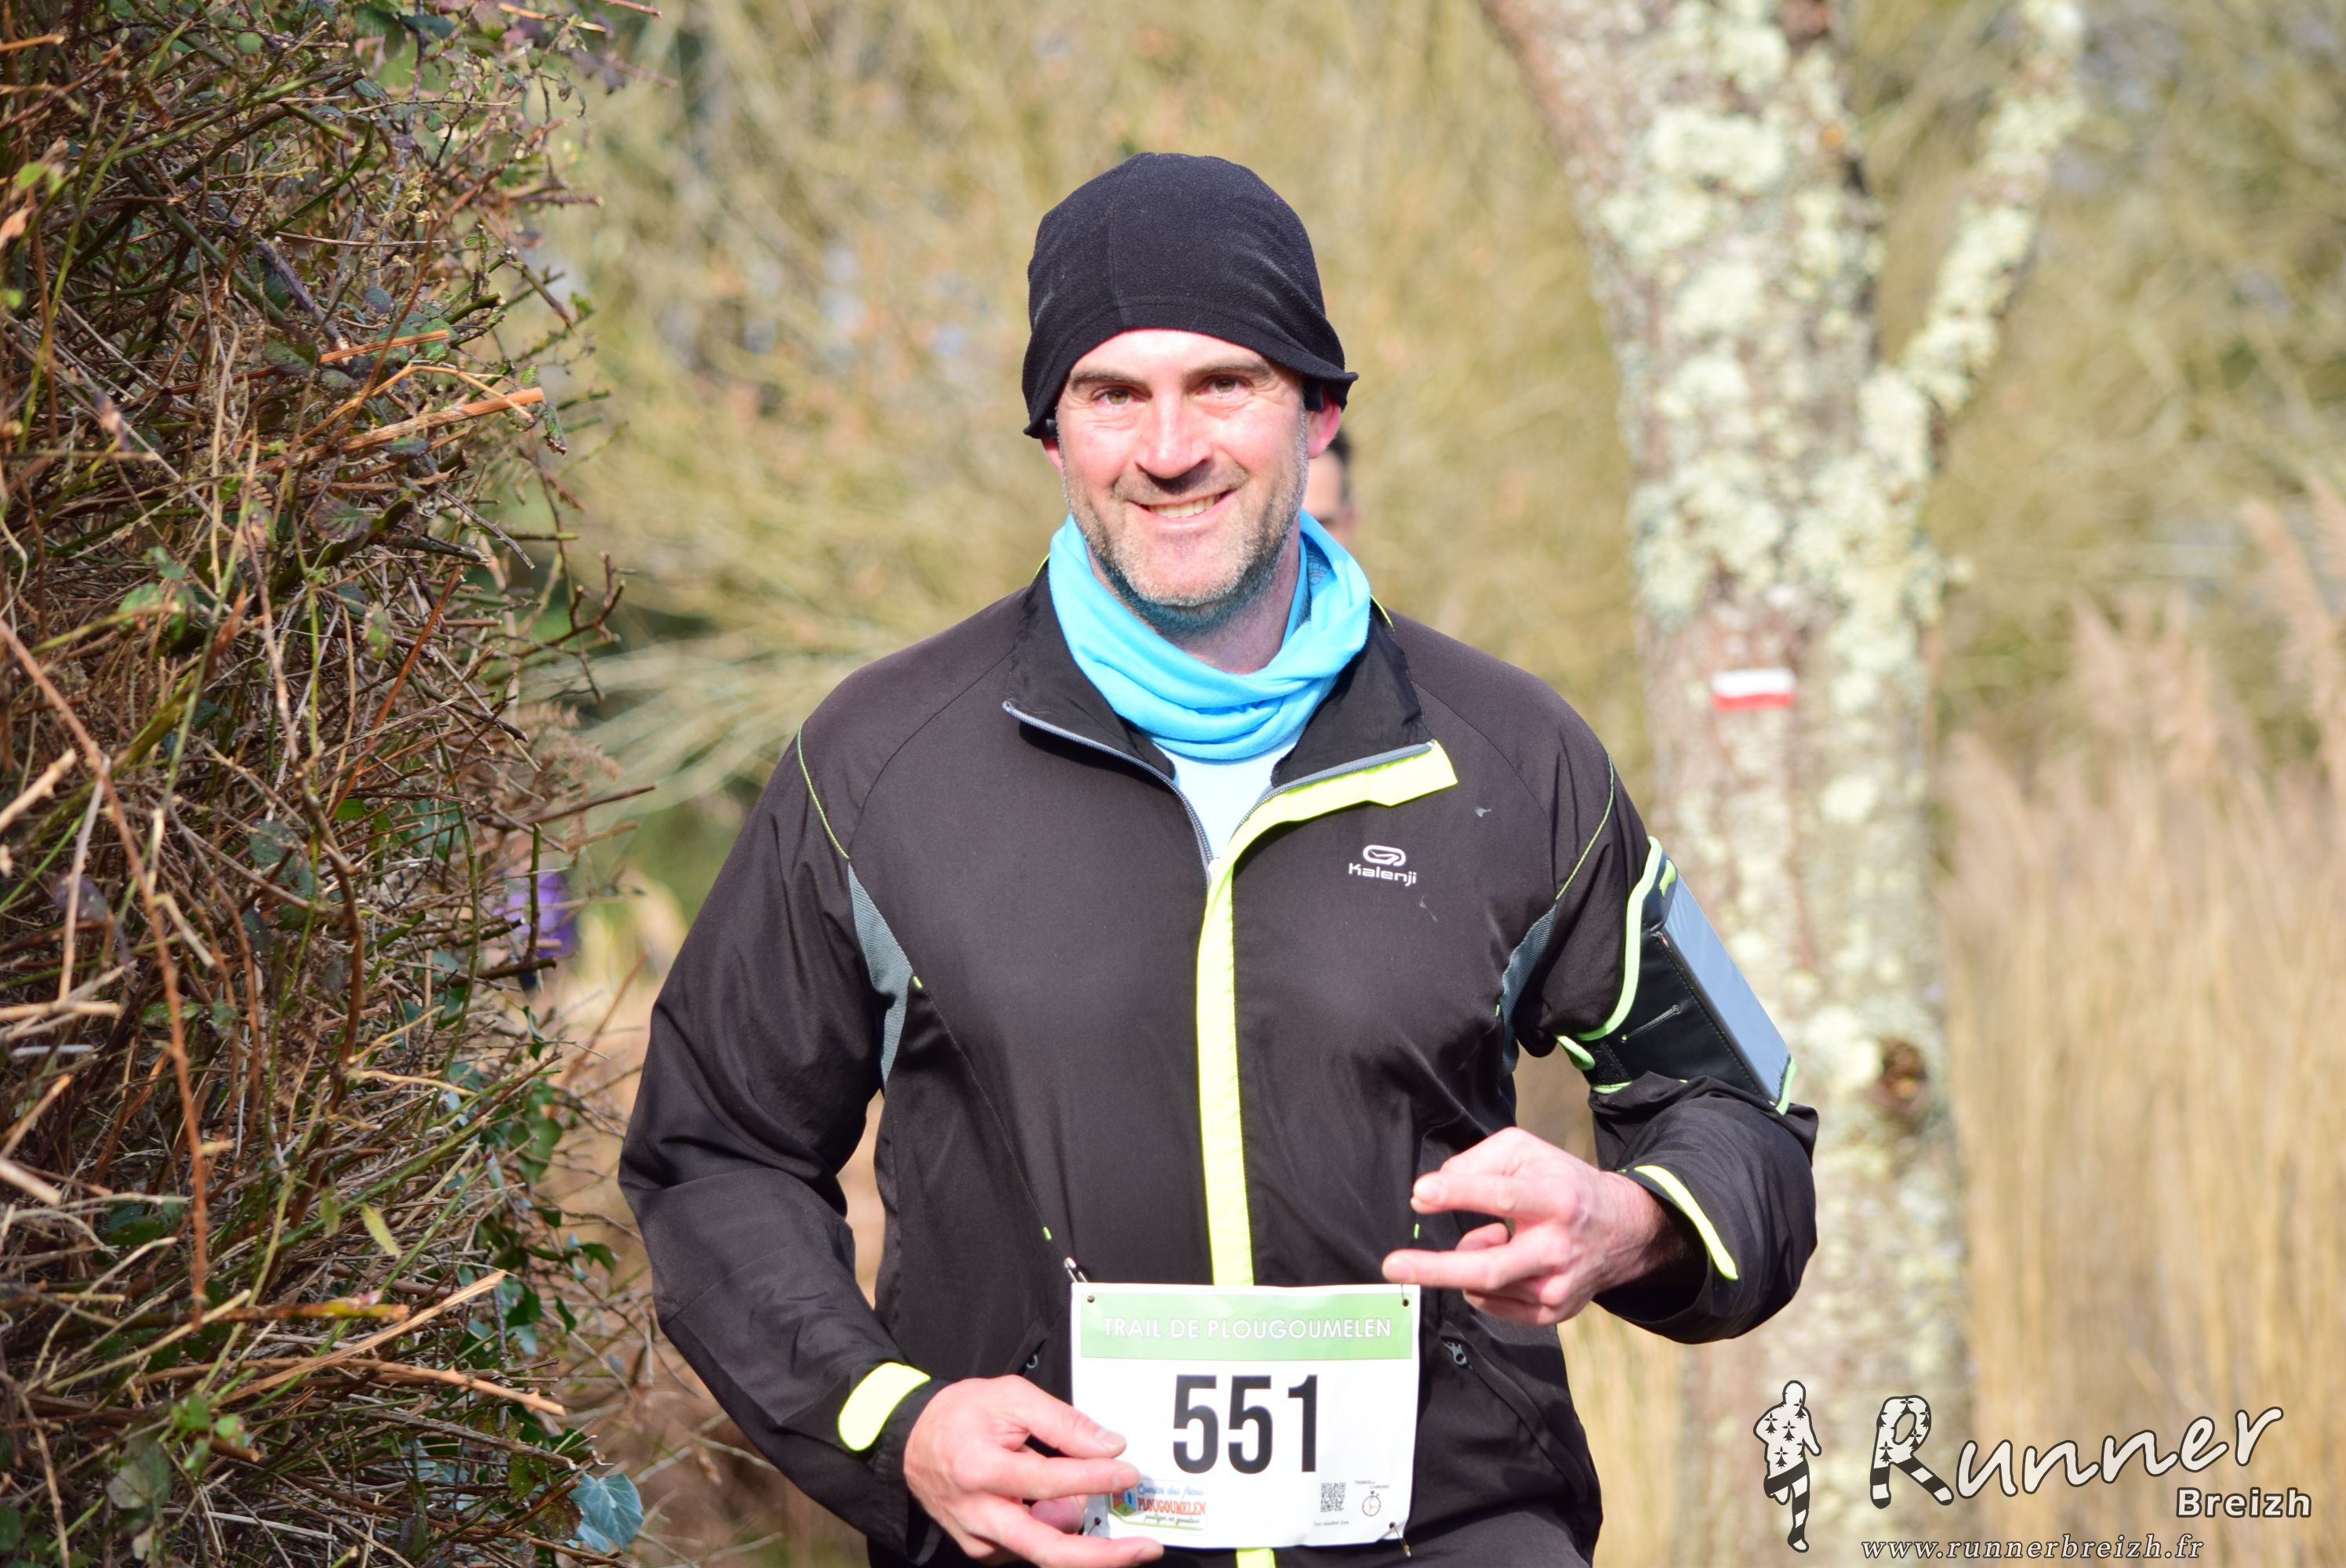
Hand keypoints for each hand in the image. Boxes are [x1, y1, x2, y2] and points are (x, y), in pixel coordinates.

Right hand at [902, 1376, 1163, 1566]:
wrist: (911, 1444)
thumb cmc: (962, 1415)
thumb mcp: (1010, 1397)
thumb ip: (1062, 1422)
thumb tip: (1111, 1446)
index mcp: (980, 1470)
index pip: (1045, 1481)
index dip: (1091, 1479)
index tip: (1128, 1472)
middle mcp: (979, 1515)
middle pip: (1048, 1549)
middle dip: (1103, 1555)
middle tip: (1148, 1549)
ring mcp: (980, 1540)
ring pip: (1045, 1547)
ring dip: (1076, 1524)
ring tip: (1082, 1484)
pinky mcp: (984, 1551)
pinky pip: (1033, 1545)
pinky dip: (1055, 1525)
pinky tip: (1053, 1499)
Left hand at [1379, 1127, 1686, 1325]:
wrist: (1621, 1230)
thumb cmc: (1561, 1183)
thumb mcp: (1526, 1152)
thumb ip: (1476, 1163)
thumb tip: (1427, 1195)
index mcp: (1555, 1199)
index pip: (1502, 1195)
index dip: (1459, 1193)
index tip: (1422, 1193)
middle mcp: (1558, 1248)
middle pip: (1490, 1268)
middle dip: (1436, 1268)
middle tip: (1393, 1264)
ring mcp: (1557, 1288)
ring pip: (1485, 1285)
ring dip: (1469, 1258)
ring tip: (1495, 1234)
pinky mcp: (1552, 1313)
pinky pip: (1492, 1304)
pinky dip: (1482, 1282)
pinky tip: (1507, 1257)